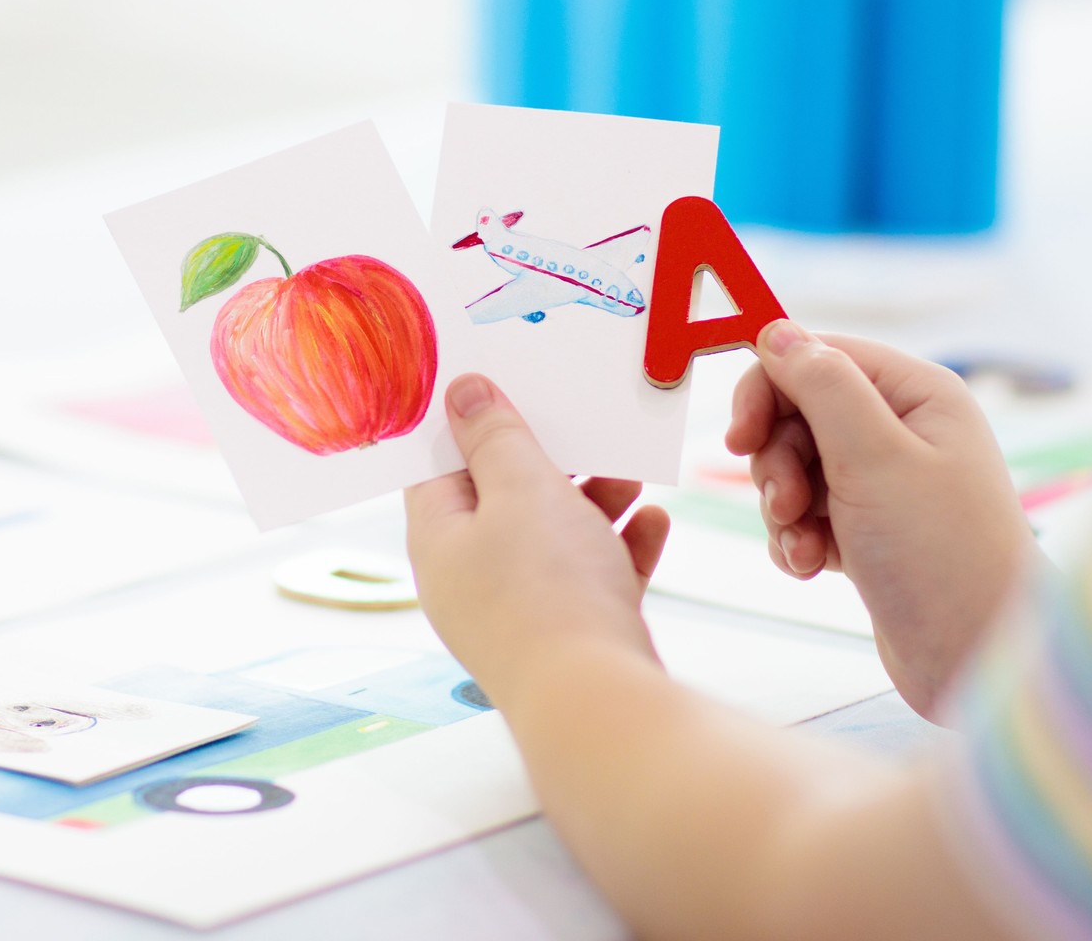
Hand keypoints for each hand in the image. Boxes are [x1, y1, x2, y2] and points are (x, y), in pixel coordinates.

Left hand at [405, 374, 669, 702]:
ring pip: (554, 538)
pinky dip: (621, 547)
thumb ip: (495, 437)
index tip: (506, 388)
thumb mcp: (521, 489)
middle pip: (502, 500)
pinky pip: (592, 578)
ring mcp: (519, 612)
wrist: (598, 704)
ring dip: (594, 499)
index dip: (469, 425)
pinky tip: (654, 523)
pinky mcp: (570, 636)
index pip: (437, 468)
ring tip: (631, 472)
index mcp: (438, 540)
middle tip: (586, 426)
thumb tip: (461, 392)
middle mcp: (469, 578)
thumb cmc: (548, 589)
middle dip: (550, 461)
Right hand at [725, 321, 1036, 717]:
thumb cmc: (940, 552)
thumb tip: (776, 330)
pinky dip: (795, 539)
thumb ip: (821, 385)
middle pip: (796, 413)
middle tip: (786, 503)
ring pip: (793, 467)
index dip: (768, 389)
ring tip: (803, 545)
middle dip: (775, 461)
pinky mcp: (868, 530)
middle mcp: (903, 428)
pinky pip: (804, 514)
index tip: (740, 438)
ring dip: (781, 507)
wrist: (980, 657)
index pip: (817, 356)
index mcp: (916, 393)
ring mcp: (885, 482)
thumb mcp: (874, 457)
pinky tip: (812, 567)